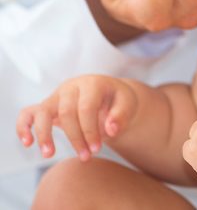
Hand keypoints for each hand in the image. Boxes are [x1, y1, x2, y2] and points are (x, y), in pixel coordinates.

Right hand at [16, 75, 137, 161]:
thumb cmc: (118, 101)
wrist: (110, 96)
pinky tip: (28, 143)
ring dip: (45, 134)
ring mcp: (58, 95)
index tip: (97, 149)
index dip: (90, 130)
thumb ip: (122, 115)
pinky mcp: (48, 105)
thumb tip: (111, 129)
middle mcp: (72, 86)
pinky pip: (28, 112)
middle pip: (67, 112)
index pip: (86, 107)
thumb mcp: (128, 104)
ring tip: (49, 154)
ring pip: (43, 111)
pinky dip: (24, 126)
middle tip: (86, 157)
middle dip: (76, 138)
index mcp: (93, 83)